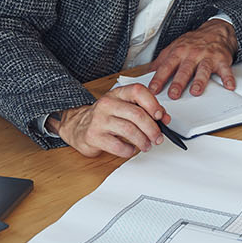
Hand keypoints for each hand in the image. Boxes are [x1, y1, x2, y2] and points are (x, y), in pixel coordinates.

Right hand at [53, 84, 167, 157]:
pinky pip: (118, 146)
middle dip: (152, 129)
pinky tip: (131, 150)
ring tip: (146, 145)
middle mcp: (107, 104)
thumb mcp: (123, 107)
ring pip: (130, 131)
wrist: (77, 126)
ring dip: (143, 141)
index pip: (138, 91)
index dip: (153, 104)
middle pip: (137, 114)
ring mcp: (99, 120)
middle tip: (158, 138)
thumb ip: (144, 110)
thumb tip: (164, 118)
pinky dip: (129, 151)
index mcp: (117, 94)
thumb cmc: (105, 117)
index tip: (161, 116)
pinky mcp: (94, 136)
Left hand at [146, 19, 237, 99]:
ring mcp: (208, 57)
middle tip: (173, 94)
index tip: (153, 89)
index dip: (159, 78)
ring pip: (203, 70)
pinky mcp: (222, 60)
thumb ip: (161, 61)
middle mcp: (193, 54)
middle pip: (184, 69)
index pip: (166, 66)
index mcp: (179, 52)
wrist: (216, 30)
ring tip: (196, 92)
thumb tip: (147, 73)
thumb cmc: (194, 42)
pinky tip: (228, 86)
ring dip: (200, 81)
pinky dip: (228, 78)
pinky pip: (225, 70)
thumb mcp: (174, 47)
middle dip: (178, 82)